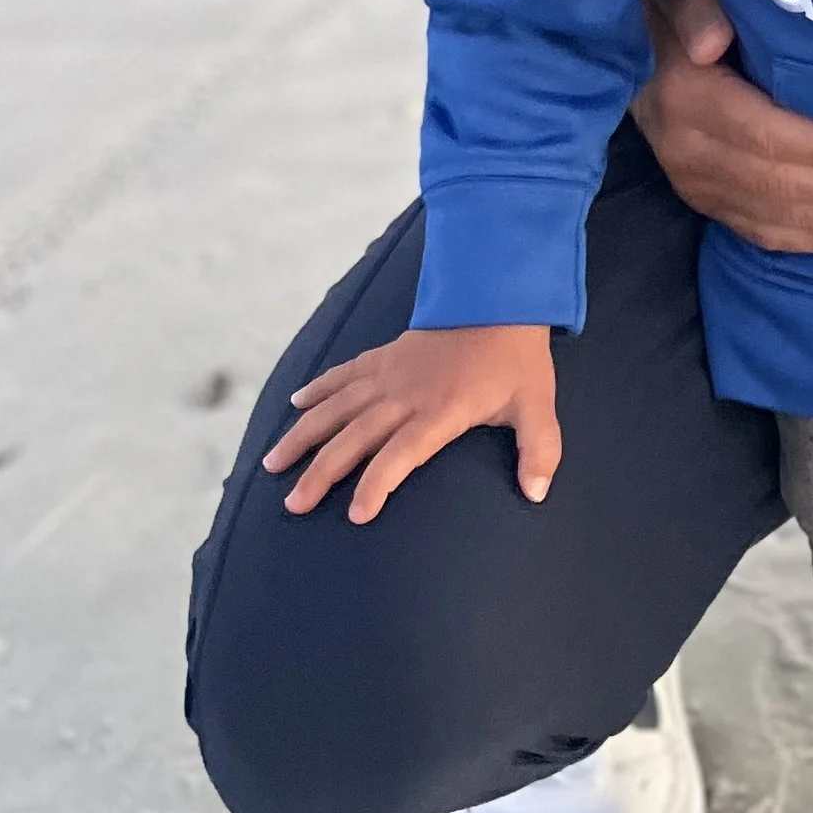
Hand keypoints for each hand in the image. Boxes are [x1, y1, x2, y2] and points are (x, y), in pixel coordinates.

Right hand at [262, 324, 559, 523]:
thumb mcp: (537, 405)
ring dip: (304, 435)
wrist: (501, 297)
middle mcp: (406, 393)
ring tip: (272, 465)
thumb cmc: (518, 358)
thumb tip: (537, 495)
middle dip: (322, 472)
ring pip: (337, 407)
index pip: (401, 453)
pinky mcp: (385, 355)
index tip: (356, 514)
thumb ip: (539, 450)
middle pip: (355, 436)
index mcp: (441, 410)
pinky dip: (318, 387)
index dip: (377, 483)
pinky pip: (344, 372)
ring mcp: (390, 372)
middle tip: (293, 505)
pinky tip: (294, 405)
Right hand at [635, 0, 812, 250]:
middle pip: (777, 184)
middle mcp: (685, 147)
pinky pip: (761, 231)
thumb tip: (709, 42)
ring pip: (775, 215)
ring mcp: (693, 181)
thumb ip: (695, 5)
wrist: (637, 37)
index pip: (763, 134)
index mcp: (685, 95)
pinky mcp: (705, 200)